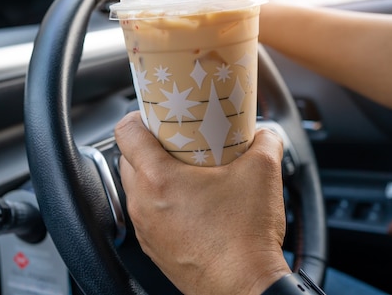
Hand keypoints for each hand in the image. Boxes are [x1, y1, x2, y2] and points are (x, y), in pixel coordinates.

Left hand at [116, 112, 290, 294]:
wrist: (245, 287)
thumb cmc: (245, 237)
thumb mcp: (263, 173)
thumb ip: (265, 142)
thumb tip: (264, 134)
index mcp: (158, 179)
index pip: (126, 132)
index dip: (139, 116)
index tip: (156, 114)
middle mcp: (143, 204)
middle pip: (128, 158)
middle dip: (149, 144)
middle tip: (178, 139)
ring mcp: (146, 228)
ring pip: (136, 187)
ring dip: (153, 173)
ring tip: (185, 169)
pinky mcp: (154, 247)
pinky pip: (147, 213)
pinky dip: (160, 201)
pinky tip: (190, 201)